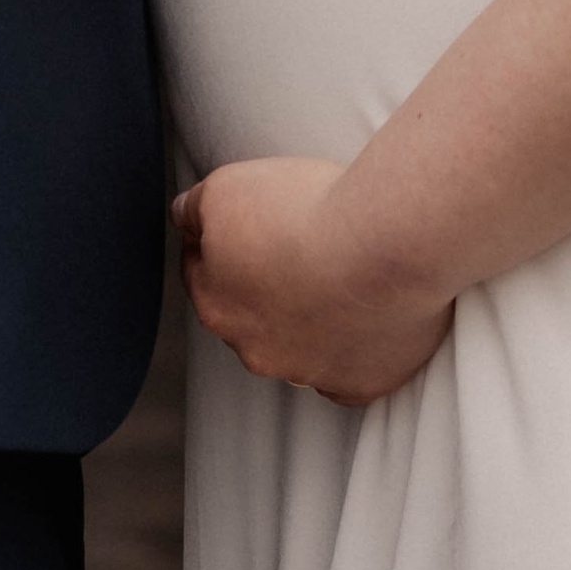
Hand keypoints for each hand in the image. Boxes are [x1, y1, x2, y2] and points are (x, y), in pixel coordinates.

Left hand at [172, 156, 452, 404]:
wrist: (387, 243)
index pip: (204, 274)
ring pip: (304, 347)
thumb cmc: (307, 210)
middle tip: (303, 242)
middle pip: (254, 316)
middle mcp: (258, 352)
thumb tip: (183, 217)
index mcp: (218, 307)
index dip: (225, 241)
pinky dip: (358, 348)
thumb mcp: (226, 186)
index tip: (253, 220)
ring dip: (315, 316)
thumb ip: (195, 207)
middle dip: (269, 285)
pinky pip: (351, 372)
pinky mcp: (361, 383)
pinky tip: (370, 315)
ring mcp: (311, 373)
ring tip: (347, 271)